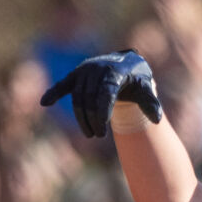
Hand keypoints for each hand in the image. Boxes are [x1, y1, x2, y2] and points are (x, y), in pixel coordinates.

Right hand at [39, 50, 162, 138]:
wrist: (126, 65)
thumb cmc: (137, 80)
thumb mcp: (146, 89)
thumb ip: (151, 103)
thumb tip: (157, 118)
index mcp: (114, 71)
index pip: (105, 93)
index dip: (102, 111)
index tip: (102, 129)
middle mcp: (97, 68)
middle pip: (90, 98)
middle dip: (93, 119)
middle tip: (99, 136)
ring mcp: (84, 71)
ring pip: (78, 97)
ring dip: (82, 117)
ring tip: (90, 134)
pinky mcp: (76, 75)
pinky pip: (64, 85)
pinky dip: (54, 93)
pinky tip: (44, 103)